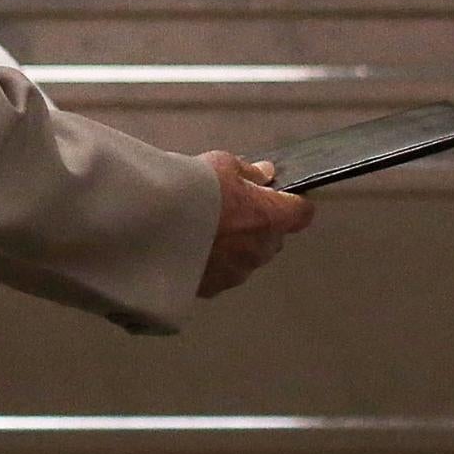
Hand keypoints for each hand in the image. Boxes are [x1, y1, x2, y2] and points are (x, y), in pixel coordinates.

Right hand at [196, 152, 313, 296]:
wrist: (152, 225)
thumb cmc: (193, 189)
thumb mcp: (221, 165)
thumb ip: (248, 172)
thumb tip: (265, 175)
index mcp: (270, 218)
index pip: (301, 213)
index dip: (291, 203)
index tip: (274, 195)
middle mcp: (260, 250)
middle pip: (273, 238)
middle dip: (260, 225)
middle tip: (232, 208)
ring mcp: (237, 273)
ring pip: (248, 258)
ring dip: (237, 246)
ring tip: (206, 229)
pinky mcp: (213, 288)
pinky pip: (223, 273)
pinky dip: (214, 262)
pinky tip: (191, 247)